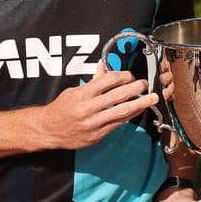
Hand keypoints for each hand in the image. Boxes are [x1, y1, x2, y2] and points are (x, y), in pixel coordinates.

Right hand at [40, 70, 155, 149]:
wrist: (49, 130)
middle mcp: (89, 108)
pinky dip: (130, 116)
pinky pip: (118, 124)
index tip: (129, 75)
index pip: (108, 80)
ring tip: (152, 99)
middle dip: (135, 88)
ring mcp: (94, 123)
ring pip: (121, 111)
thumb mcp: (74, 91)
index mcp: (82, 94)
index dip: (122, 76)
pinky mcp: (98, 135)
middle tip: (145, 83)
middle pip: (118, 95)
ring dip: (139, 104)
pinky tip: (138, 110)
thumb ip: (92, 81)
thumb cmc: (61, 109)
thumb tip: (104, 66)